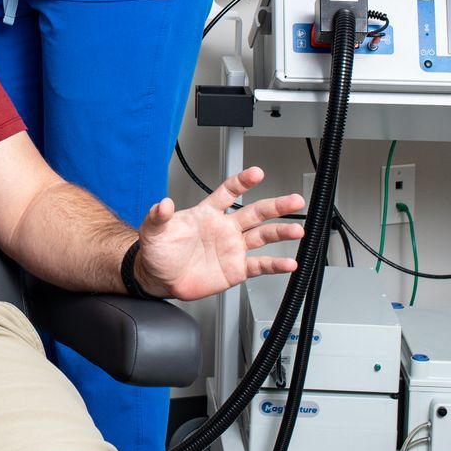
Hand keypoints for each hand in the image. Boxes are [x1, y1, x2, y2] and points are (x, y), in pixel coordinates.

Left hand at [133, 167, 305, 300]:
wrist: (158, 278)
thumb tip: (162, 203)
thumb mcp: (153, 230)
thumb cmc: (158, 251)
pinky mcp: (235, 269)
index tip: (256, 173)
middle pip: (255, 212)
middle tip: (294, 200)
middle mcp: (225, 228)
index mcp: (207, 214)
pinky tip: (289, 263)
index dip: (242, 182)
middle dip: (276, 205)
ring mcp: (232, 248)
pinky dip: (275, 264)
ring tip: (297, 230)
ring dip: (281, 232)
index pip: (228, 193)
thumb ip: (157, 216)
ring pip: (262, 236)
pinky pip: (259, 265)